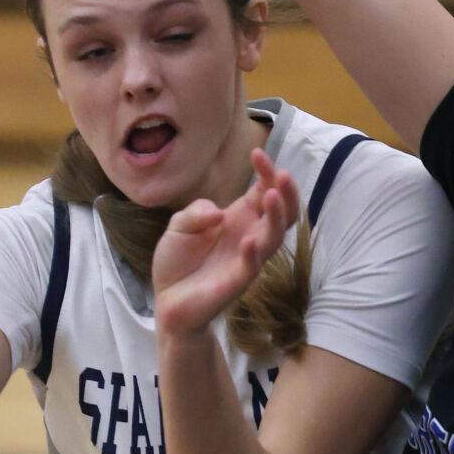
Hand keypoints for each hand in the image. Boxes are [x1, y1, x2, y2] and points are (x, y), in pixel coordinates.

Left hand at [152, 150, 299, 335]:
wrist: (166, 300)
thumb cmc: (178, 261)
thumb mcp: (179, 225)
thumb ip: (195, 212)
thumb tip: (218, 213)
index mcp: (240, 218)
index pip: (264, 191)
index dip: (266, 172)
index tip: (257, 153)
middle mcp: (250, 236)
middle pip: (283, 214)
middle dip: (287, 193)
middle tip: (282, 174)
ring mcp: (246, 259)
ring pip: (274, 238)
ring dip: (276, 216)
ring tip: (271, 195)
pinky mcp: (236, 282)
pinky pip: (251, 268)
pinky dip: (253, 254)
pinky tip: (248, 241)